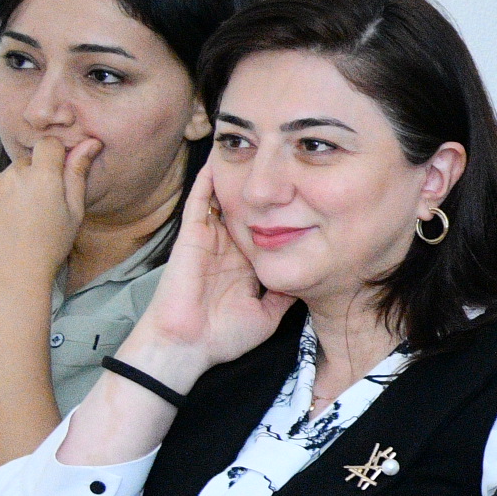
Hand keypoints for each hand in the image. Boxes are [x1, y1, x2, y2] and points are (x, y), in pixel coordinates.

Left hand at [0, 135, 95, 300]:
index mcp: (43, 177)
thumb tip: (89, 142)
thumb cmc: (47, 250)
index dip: (52, 159)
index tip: (52, 177)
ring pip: (1, 180)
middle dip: (30, 180)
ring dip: (7, 193)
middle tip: (34, 212)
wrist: (9, 281)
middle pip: (23, 164)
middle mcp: (11, 176)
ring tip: (13, 224)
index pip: (47, 145)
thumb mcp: (73, 213)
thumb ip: (77, 174)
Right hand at [129, 165, 286, 381]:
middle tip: (284, 159)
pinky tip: (221, 159)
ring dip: (238, 178)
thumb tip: (310, 278)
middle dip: (264, 189)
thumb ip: (285, 295)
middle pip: (248, 209)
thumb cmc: (221, 336)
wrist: (186, 347)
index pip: (267, 231)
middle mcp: (228, 247)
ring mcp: (209, 240)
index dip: (284, 214)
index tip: (307, 194)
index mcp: (246, 264)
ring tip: (255, 149)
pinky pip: (199, 201)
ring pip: (225, 200)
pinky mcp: (191, 236)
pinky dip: (208, 181)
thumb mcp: (268, 314)